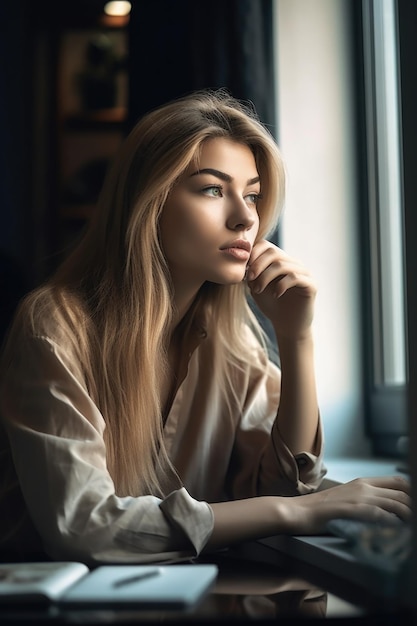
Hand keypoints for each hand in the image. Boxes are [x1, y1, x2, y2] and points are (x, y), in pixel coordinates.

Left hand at [246, 240, 316, 340]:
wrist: (287, 326)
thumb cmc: (272, 306)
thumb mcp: (257, 288)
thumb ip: (252, 275)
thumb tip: (244, 262)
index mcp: (280, 261)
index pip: (266, 246)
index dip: (253, 255)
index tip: (245, 271)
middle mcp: (293, 263)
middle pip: (273, 252)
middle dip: (258, 265)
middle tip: (250, 279)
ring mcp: (304, 273)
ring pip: (282, 265)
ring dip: (266, 277)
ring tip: (258, 290)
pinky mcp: (311, 285)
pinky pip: (295, 277)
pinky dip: (281, 285)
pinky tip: (275, 294)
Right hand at [284, 476, 410, 534]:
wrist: (298, 511)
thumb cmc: (321, 510)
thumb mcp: (347, 498)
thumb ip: (365, 500)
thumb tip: (385, 511)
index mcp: (363, 482)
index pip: (398, 482)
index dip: (412, 492)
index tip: (414, 504)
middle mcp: (363, 487)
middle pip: (401, 492)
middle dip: (413, 505)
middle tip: (414, 519)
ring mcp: (358, 497)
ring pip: (395, 503)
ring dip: (407, 516)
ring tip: (411, 525)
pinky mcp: (352, 509)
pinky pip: (380, 514)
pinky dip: (392, 523)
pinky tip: (396, 530)